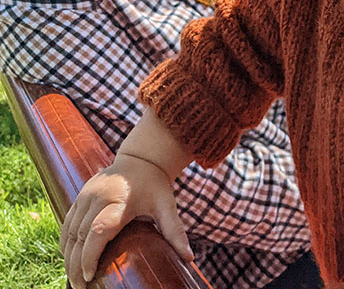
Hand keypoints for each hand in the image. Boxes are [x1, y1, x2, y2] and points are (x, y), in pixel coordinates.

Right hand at [61, 153, 192, 288]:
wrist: (142, 158)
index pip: (99, 231)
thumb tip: (189, 258)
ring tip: (73, 278)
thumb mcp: (166, 205)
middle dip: (76, 264)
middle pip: (80, 235)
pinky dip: (65, 242)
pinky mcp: (80, 195)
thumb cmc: (154, 185)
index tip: (89, 276)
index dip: (90, 255)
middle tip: (79, 287)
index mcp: (119, 201)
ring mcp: (87, 195)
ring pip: (70, 230)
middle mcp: (98, 197)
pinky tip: (68, 258)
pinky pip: (67, 222)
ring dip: (68, 256)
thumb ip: (175, 231)